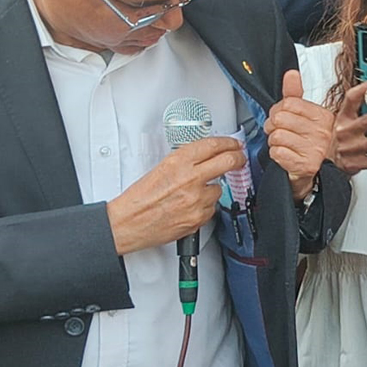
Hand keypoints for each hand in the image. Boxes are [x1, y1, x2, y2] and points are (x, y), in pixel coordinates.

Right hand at [105, 136, 245, 255]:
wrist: (127, 223)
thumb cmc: (139, 198)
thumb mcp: (161, 168)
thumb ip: (185, 161)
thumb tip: (206, 157)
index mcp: (178, 162)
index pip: (213, 145)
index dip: (229, 143)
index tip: (234, 144)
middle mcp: (190, 178)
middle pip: (228, 161)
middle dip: (238, 158)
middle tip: (239, 159)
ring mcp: (196, 199)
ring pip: (219, 189)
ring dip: (211, 190)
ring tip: (191, 195)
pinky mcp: (198, 217)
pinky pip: (211, 208)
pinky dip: (203, 207)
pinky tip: (188, 207)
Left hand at [265, 70, 334, 199]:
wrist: (317, 173)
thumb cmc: (310, 143)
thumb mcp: (307, 116)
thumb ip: (296, 94)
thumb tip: (291, 74)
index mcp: (323, 117)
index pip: (289, 103)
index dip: (279, 109)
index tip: (282, 116)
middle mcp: (321, 132)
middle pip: (280, 119)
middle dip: (273, 126)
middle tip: (279, 130)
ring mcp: (314, 149)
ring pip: (276, 136)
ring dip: (274, 141)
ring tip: (284, 144)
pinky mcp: (304, 165)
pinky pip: (276, 152)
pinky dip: (276, 154)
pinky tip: (285, 154)